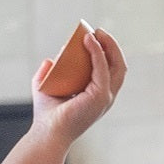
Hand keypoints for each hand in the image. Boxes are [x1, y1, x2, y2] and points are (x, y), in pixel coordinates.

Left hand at [30, 27, 126, 150]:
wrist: (47, 132)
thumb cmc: (48, 115)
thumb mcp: (46, 88)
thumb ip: (47, 74)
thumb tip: (49, 61)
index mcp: (98, 96)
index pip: (110, 70)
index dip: (106, 52)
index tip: (93, 36)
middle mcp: (106, 97)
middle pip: (118, 65)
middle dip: (111, 45)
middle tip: (96, 31)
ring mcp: (105, 97)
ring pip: (116, 64)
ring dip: (108, 45)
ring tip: (94, 32)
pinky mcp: (100, 96)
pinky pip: (102, 67)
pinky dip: (97, 51)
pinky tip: (88, 40)